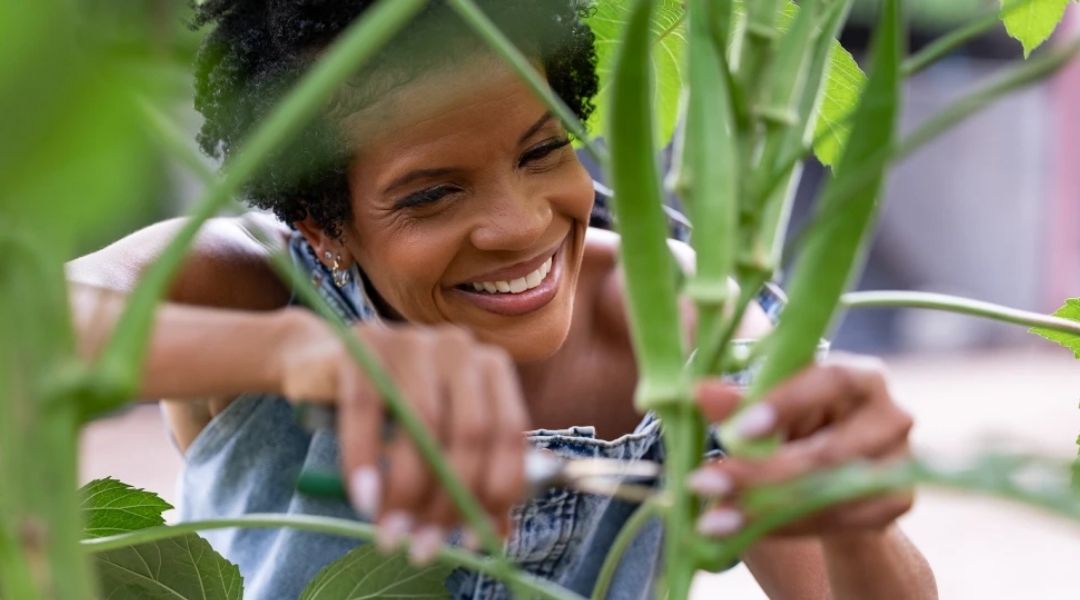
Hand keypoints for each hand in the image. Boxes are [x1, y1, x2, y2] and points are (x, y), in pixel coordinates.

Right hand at [279, 311, 528, 560]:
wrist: (321, 364)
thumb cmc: (391, 410)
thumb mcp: (437, 439)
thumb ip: (470, 478)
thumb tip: (499, 537)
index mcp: (490, 367)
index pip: (508, 432)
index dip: (496, 490)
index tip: (473, 539)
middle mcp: (459, 347)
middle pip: (470, 432)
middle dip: (449, 500)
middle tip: (422, 547)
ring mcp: (412, 340)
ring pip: (423, 425)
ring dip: (407, 491)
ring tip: (390, 533)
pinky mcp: (364, 344)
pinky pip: (367, 410)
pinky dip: (365, 461)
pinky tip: (363, 498)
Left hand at [689, 356, 913, 539]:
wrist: (838, 467)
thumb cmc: (800, 421)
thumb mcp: (771, 406)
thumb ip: (740, 401)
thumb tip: (701, 393)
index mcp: (862, 376)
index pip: (832, 381)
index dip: (786, 403)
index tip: (737, 431)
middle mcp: (891, 416)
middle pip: (828, 451)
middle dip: (759, 472)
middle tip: (703, 484)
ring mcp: (899, 464)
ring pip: (827, 493)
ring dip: (763, 508)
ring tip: (712, 519)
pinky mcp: (894, 503)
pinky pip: (834, 520)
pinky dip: (783, 527)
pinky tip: (741, 530)